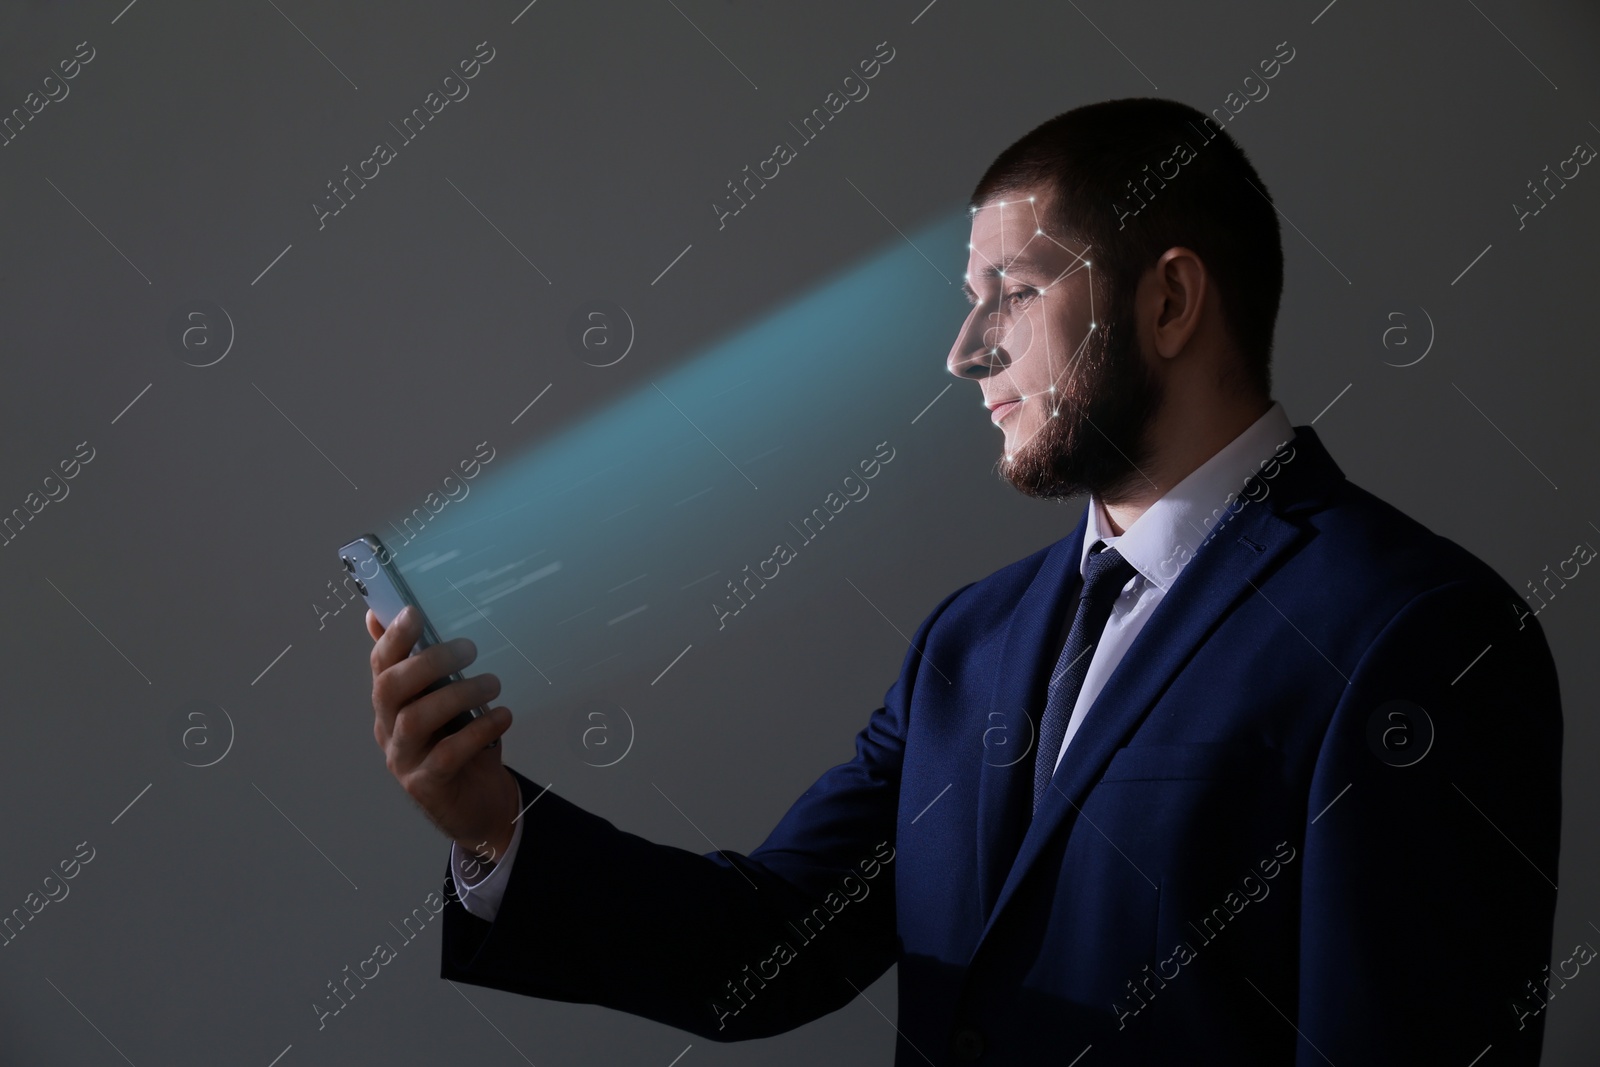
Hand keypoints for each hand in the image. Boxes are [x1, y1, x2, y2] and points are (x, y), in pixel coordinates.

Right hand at [368, 606, 519, 861]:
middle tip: (469, 649)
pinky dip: (478, 730)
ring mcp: (403, 759)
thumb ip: (428, 667)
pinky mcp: (427, 785)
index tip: (413, 611)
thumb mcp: (448, 703)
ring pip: (415, 719)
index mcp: (391, 704)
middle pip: (389, 689)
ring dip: (458, 695)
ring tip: (492, 684)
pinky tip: (502, 717)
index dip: (393, 637)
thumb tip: (395, 617)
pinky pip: (448, 753)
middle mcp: (389, 729)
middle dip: (428, 662)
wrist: (479, 805)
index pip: (381, 665)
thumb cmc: (462, 744)